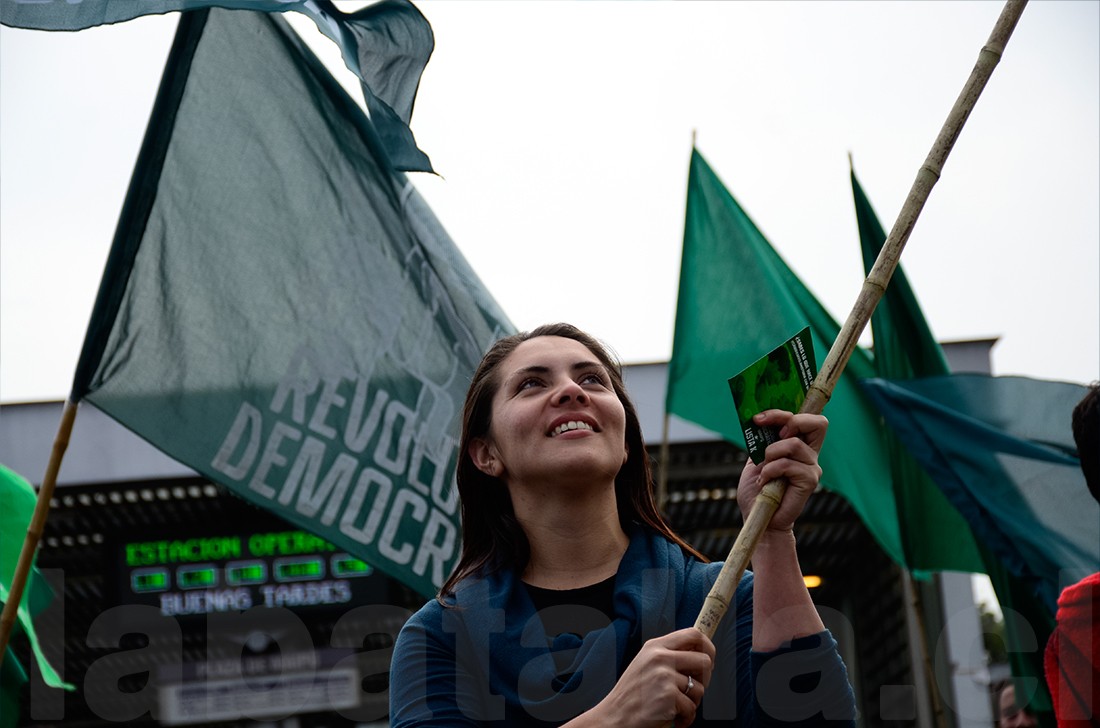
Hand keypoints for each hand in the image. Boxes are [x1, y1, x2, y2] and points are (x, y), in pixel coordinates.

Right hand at [587, 628, 714, 727]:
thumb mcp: (645, 663)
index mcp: (656, 646)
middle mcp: (660, 657)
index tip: (710, 658)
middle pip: (704, 660)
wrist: (615, 716)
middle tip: (693, 689)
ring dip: (692, 702)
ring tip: (676, 706)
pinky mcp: (668, 697)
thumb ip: (669, 655)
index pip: (693, 634)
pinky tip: (673, 717)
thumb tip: (700, 655)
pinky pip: (692, 708)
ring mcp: (664, 676)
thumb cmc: (632, 693)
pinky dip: (686, 718)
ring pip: (700, 688)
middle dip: (705, 679)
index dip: (708, 646)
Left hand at [737, 410, 826, 531]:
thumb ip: (764, 441)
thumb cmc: (757, 490)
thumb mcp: (756, 459)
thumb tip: (761, 421)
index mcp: (799, 446)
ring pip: (793, 444)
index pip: (806, 419)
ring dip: (770, 455)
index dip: (783, 413)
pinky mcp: (809, 481)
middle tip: (772, 437)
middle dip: (789, 422)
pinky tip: (765, 483)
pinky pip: (787, 464)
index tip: (758, 419)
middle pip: (818, 423)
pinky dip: (770, 471)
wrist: (758, 517)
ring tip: (763, 471)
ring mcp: (812, 467)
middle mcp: (810, 455)